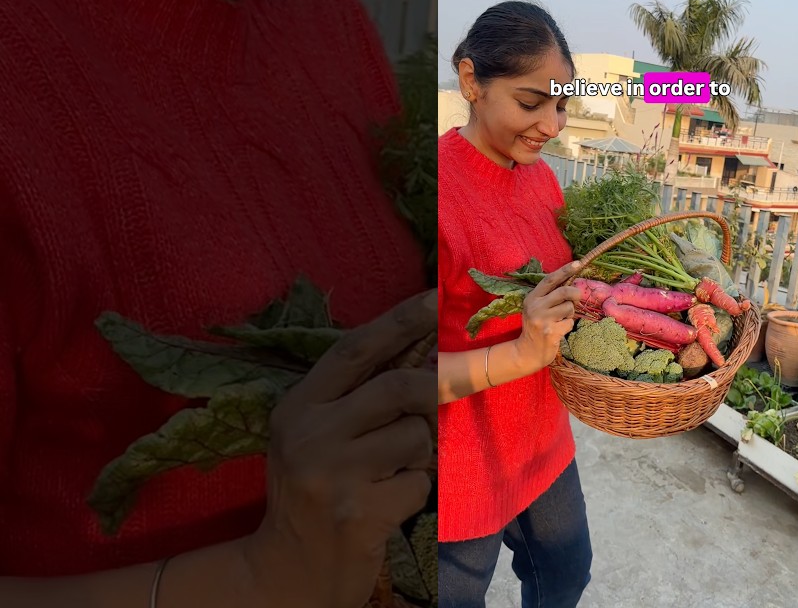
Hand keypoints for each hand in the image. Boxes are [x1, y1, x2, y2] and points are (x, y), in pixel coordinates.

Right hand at [242, 290, 436, 607]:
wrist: (288, 569)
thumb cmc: (314, 490)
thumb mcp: (315, 434)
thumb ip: (356, 395)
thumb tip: (425, 350)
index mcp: (297, 406)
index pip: (356, 349)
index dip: (401, 319)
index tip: (437, 296)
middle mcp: (309, 434)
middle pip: (401, 387)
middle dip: (435, 391)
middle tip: (442, 401)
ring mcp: (334, 474)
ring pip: (417, 435)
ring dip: (418, 455)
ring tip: (388, 472)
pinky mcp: (362, 511)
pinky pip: (420, 481)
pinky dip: (414, 491)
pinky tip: (386, 503)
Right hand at [513, 260, 581, 372]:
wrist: (527, 351)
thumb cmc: (536, 326)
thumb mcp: (536, 307)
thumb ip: (550, 295)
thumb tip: (572, 282)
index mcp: (532, 298)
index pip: (550, 279)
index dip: (565, 270)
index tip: (578, 263)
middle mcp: (535, 307)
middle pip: (564, 291)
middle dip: (575, 294)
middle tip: (576, 300)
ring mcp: (543, 320)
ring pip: (569, 308)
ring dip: (570, 314)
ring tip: (560, 320)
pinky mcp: (551, 332)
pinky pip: (570, 323)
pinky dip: (568, 326)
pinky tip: (558, 330)